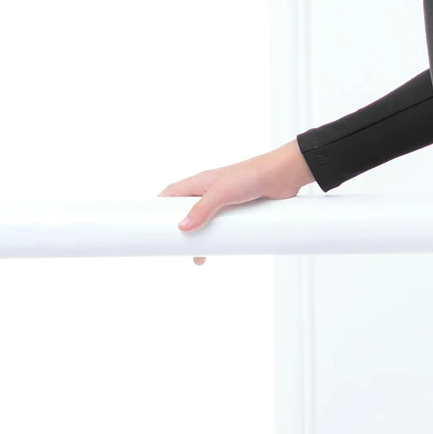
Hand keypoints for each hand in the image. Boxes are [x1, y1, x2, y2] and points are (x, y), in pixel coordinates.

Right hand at [157, 140, 313, 264]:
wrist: (285, 174)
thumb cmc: (253, 174)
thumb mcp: (222, 192)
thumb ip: (202, 209)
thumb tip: (181, 228)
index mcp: (200, 182)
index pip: (171, 194)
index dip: (157, 207)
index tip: (147, 225)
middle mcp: (211, 192)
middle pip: (187, 212)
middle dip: (179, 230)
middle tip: (173, 249)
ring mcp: (226, 202)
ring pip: (206, 223)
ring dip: (200, 239)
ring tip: (197, 258)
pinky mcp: (241, 211)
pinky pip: (224, 228)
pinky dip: (220, 240)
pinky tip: (221, 252)